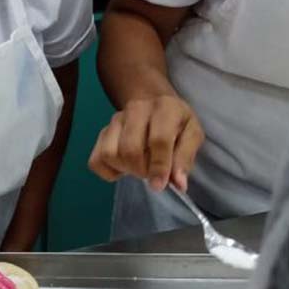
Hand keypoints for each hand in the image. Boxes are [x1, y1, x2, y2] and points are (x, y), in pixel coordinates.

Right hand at [89, 95, 203, 190]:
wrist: (155, 104)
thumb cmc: (176, 123)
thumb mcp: (192, 135)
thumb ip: (185, 158)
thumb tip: (179, 184)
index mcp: (164, 108)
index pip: (158, 140)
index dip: (159, 166)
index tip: (160, 185)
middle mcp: (136, 109)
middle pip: (130, 149)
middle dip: (141, 170)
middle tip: (152, 172)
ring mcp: (115, 120)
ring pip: (110, 154)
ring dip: (125, 169)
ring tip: (139, 167)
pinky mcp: (102, 132)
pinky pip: (96, 160)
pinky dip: (108, 171)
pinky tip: (124, 167)